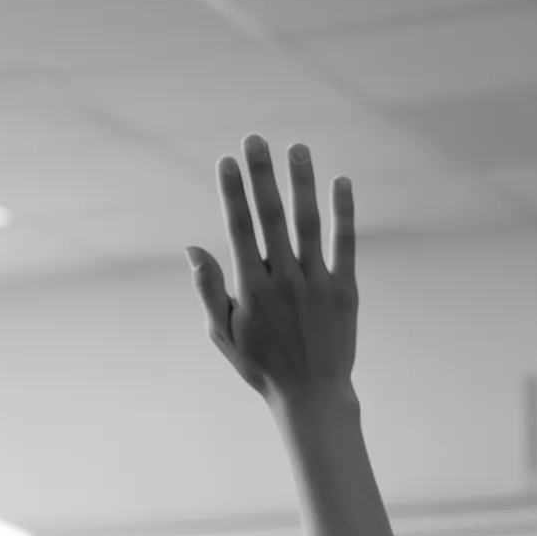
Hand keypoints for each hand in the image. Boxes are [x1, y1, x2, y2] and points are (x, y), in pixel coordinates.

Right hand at [187, 136, 355, 402]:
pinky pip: (344, 244)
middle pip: (271, 217)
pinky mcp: (344, 291)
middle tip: (255, 139)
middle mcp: (283, 282)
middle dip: (261, 175)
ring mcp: (315, 284)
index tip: (226, 161)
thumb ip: (208, 290)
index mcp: (250, 291)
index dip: (232, 193)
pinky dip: (343, 212)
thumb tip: (192, 248)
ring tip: (296, 148)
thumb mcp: (224, 334)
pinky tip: (340, 181)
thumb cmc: (262, 366)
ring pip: (307, 224)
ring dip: (301, 183)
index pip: (239, 230)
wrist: (311, 396)